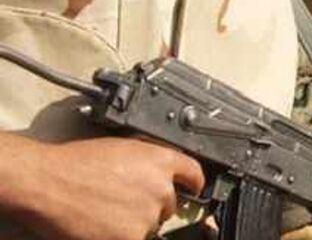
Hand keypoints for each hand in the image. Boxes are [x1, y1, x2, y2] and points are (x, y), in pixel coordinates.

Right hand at [17, 136, 203, 239]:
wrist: (48, 182)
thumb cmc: (75, 163)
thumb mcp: (123, 149)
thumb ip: (149, 162)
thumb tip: (159, 174)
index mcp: (162, 161)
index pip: (194, 174)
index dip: (193, 183)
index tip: (192, 188)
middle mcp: (161, 188)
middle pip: (169, 205)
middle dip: (150, 206)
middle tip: (121, 203)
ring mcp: (148, 215)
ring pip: (149, 226)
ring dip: (133, 224)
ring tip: (104, 213)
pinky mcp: (131, 238)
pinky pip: (134, 239)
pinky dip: (118, 236)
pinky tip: (100, 226)